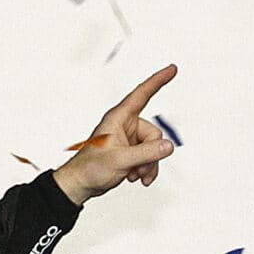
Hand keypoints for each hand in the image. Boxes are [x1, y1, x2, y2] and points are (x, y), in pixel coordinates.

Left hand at [52, 66, 178, 205]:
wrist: (81, 184)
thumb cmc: (90, 167)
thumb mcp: (121, 160)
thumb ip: (146, 153)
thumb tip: (167, 146)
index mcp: (119, 118)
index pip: (142, 94)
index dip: (158, 81)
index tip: (172, 69)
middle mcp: (125, 125)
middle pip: (154, 133)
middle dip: (151, 153)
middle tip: (137, 166)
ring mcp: (129, 139)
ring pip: (154, 147)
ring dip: (148, 164)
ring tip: (135, 174)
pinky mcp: (131, 152)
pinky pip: (150, 157)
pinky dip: (147, 169)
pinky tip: (138, 177)